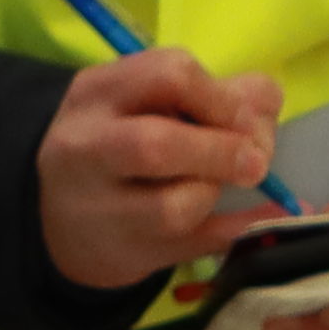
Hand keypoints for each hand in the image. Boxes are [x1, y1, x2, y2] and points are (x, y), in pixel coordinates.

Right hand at [40, 49, 282, 290]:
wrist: (62, 217)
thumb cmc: (119, 142)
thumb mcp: (144, 100)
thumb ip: (214, 93)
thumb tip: (264, 105)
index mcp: (96, 93)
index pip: (169, 75)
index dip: (220, 96)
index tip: (240, 116)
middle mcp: (88, 149)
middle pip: (156, 145)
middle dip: (222, 150)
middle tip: (254, 162)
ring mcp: (102, 209)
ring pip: (173, 207)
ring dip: (213, 192)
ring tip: (212, 186)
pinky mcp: (130, 253)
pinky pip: (199, 246)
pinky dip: (242, 227)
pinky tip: (266, 215)